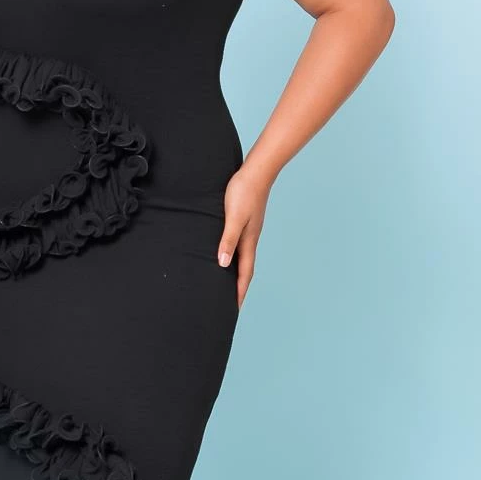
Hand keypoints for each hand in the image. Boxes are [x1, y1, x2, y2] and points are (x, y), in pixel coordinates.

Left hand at [217, 163, 271, 309]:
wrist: (256, 171)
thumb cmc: (243, 192)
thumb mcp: (233, 218)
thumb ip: (228, 241)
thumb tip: (223, 265)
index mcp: (248, 241)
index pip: (244, 273)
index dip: (239, 290)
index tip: (234, 308)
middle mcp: (250, 239)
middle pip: (245, 269)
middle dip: (239, 287)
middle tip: (232, 303)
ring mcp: (250, 230)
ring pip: (244, 258)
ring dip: (238, 273)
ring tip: (229, 284)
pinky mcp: (247, 221)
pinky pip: (241, 246)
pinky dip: (236, 257)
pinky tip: (229, 255)